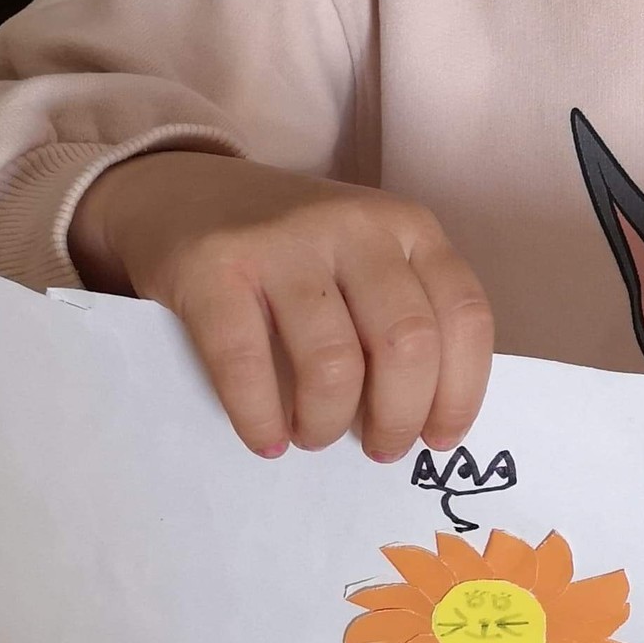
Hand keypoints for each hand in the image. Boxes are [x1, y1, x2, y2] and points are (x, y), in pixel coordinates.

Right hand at [67, 151, 493, 462]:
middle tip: (380, 449)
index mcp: (408, 227)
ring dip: (327, 422)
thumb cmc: (292, 248)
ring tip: (313, 436)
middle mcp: (355, 226)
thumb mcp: (366, 256)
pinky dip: (260, 418)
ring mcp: (283, 243)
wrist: (180, 193)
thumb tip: (430, 417)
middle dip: (399, 416)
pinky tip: (265, 438)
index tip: (439, 438)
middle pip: (407, 344)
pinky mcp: (214, 267)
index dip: (460, 391)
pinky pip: (247, 365)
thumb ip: (404, 312)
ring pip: (333, 363)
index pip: (464, 315)